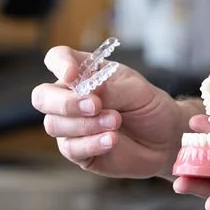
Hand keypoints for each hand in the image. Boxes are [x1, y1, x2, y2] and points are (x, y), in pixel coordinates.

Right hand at [31, 46, 190, 179]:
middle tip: (96, 105)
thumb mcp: (137, 91)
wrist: (166, 138)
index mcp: (85, 73)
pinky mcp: (77, 150)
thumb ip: (111, 90)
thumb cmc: (150, 107)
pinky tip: (112, 140)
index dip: (59, 64)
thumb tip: (88, 89)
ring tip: (116, 121)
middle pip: (43, 96)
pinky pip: (71, 148)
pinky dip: (91, 143)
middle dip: (66, 102)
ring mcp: (71, 125)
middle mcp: (71, 97)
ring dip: (86, 124)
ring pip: (54, 124)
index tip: (72, 75)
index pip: (58, 59)